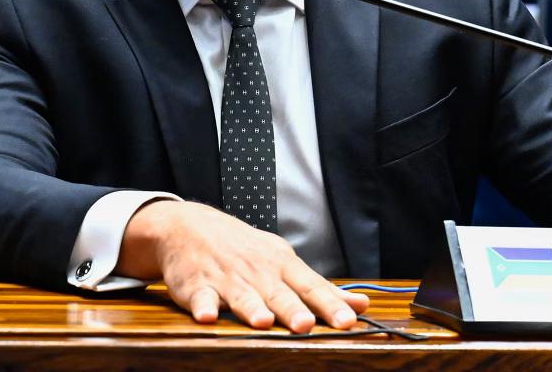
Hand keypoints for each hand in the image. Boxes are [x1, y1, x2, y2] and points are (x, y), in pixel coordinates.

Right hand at [116, 200, 368, 332]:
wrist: (190, 226)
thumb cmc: (244, 249)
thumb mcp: (283, 261)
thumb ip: (319, 287)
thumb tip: (360, 303)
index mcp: (282, 265)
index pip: (312, 286)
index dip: (331, 304)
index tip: (349, 319)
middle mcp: (258, 271)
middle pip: (279, 293)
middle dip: (293, 310)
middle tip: (307, 325)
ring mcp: (227, 277)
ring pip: (242, 296)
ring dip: (252, 308)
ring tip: (263, 322)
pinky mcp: (196, 286)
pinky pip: (200, 298)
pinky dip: (204, 307)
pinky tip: (207, 317)